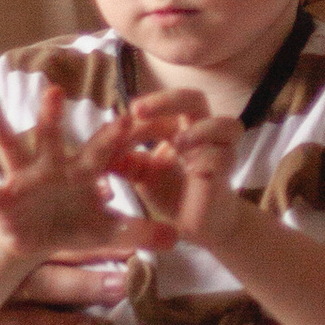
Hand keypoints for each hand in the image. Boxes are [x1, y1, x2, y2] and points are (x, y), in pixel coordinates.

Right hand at [0, 86, 162, 265]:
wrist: (40, 236)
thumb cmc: (76, 225)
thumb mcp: (108, 232)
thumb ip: (139, 233)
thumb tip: (177, 239)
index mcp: (82, 171)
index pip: (104, 150)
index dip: (117, 136)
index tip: (132, 118)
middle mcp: (52, 166)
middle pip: (53, 138)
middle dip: (52, 118)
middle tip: (53, 91)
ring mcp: (24, 179)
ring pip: (12, 149)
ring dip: (1, 128)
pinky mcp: (4, 199)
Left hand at [112, 104, 243, 249]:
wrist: (195, 225)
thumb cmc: (171, 193)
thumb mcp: (141, 173)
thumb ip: (124, 158)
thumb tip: (96, 145)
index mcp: (181, 126)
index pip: (163, 108)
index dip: (140, 115)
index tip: (116, 125)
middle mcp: (203, 132)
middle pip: (194, 99)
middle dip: (166, 101)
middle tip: (137, 110)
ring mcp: (219, 151)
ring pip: (226, 125)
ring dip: (200, 130)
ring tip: (177, 143)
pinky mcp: (227, 174)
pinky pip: (224, 157)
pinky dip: (209, 159)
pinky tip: (193, 168)